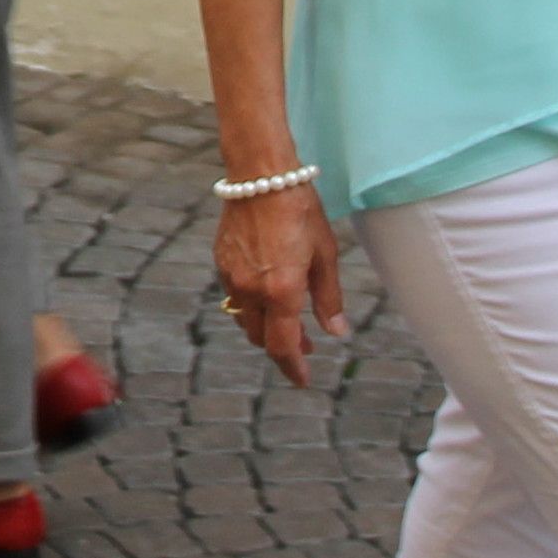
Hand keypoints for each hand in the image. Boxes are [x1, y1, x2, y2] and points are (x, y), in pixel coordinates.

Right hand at [212, 183, 348, 389]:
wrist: (261, 177)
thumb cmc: (300, 211)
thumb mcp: (325, 254)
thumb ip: (328, 298)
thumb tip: (335, 332)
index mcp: (282, 291)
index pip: (283, 346)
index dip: (293, 367)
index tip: (303, 380)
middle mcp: (252, 290)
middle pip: (261, 338)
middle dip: (281, 348)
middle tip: (305, 349)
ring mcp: (232, 277)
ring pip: (245, 319)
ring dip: (265, 328)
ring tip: (287, 322)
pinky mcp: (221, 262)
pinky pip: (235, 296)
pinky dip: (251, 305)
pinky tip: (267, 294)